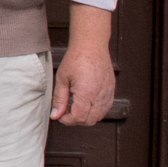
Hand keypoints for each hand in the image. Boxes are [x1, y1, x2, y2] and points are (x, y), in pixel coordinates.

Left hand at [51, 4, 114, 126]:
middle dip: (76, 120)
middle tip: (66, 111)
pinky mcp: (111, 90)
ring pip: (99, 117)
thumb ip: (59, 99)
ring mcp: (108, 94)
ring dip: (86, 116)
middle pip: (89, 121)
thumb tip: (56, 115)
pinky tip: (86, 102)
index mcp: (86, 93)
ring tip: (75, 105)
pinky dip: (95, 111)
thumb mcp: (62, 78)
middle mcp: (99, 95)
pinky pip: (105, 108)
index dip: (67, 120)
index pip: (78, 118)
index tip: (60, 115)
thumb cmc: (76, 58)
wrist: (92, 45)